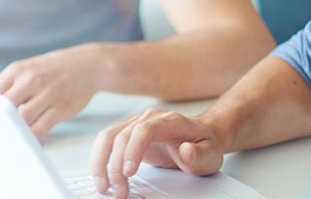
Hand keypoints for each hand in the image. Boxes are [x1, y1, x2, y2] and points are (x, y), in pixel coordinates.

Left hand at [0, 44, 107, 138]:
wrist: (88, 64)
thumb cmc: (53, 70)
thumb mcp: (28, 69)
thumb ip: (9, 86)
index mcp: (17, 70)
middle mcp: (31, 80)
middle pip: (4, 107)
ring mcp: (47, 94)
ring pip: (22, 120)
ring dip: (15, 132)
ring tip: (10, 140)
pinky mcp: (61, 108)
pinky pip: (41, 129)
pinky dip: (32, 139)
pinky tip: (29, 143)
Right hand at [87, 109, 225, 198]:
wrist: (203, 135)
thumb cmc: (205, 145)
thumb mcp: (211, 154)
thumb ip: (199, 154)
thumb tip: (185, 150)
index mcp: (169, 121)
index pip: (144, 130)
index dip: (133, 150)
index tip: (128, 172)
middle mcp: (149, 119)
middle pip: (122, 136)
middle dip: (115, 166)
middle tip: (118, 191)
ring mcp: (136, 125)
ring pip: (108, 137)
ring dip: (100, 162)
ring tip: (103, 186)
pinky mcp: (129, 135)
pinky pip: (107, 143)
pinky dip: (99, 159)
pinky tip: (100, 175)